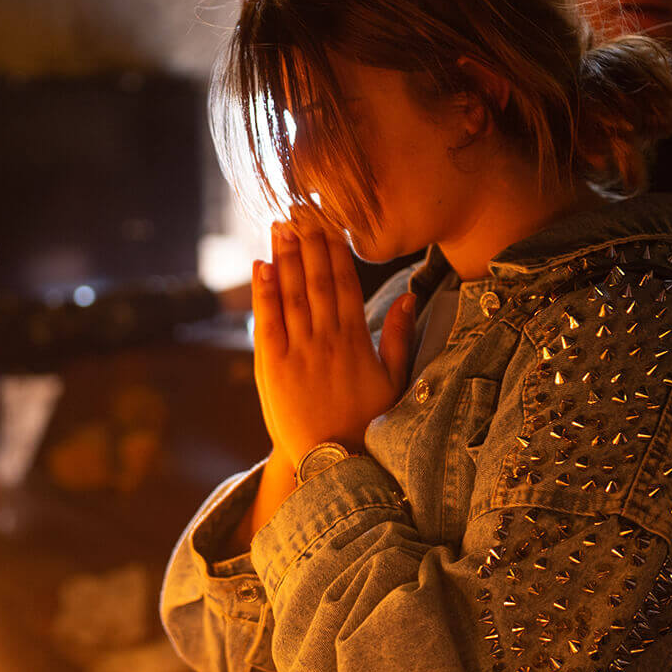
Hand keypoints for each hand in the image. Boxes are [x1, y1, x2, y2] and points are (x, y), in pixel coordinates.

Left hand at [252, 221, 415, 470]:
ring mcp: (299, 353)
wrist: (336, 464)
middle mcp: (328, 340)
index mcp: (357, 340)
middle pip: (318, 280)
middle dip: (309, 241)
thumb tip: (409, 295)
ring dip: (286, 257)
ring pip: (292, 294)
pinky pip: (267, 323)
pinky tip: (261, 266)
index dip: (336, 248)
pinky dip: (263, 293)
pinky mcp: (273, 369)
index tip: (329, 220)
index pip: (346, 282)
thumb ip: (399, 336)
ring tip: (280, 225)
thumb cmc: (369, 424)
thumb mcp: (395, 380)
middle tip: (300, 207)